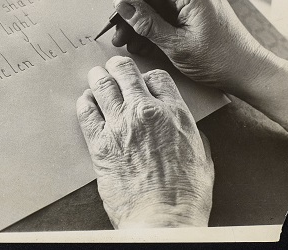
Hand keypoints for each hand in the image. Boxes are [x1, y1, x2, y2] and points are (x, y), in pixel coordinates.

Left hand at [77, 56, 213, 227]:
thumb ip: (191, 135)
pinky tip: (86, 101)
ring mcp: (120, 125)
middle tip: (112, 68)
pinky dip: (85, 102)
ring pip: (103, 85)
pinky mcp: (100, 142)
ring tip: (95, 77)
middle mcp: (146, 112)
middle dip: (117, 68)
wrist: (162, 220)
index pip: (156, 77)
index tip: (141, 82)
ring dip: (97, 78)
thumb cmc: (186, 196)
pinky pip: (86, 111)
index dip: (147, 77)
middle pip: (125, 73)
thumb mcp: (202, 158)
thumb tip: (184, 128)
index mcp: (174, 113)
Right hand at [112, 0, 287, 139]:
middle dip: (132, 9)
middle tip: (119, 32)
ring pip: (155, 1)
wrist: (246, 72)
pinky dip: (153, 26)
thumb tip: (122, 5)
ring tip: (129, 42)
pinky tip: (143, 44)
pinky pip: (166, 11)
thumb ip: (146, 22)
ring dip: (139, 21)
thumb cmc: (220, 60)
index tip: (120, 5)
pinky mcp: (193, 9)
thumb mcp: (175, 44)